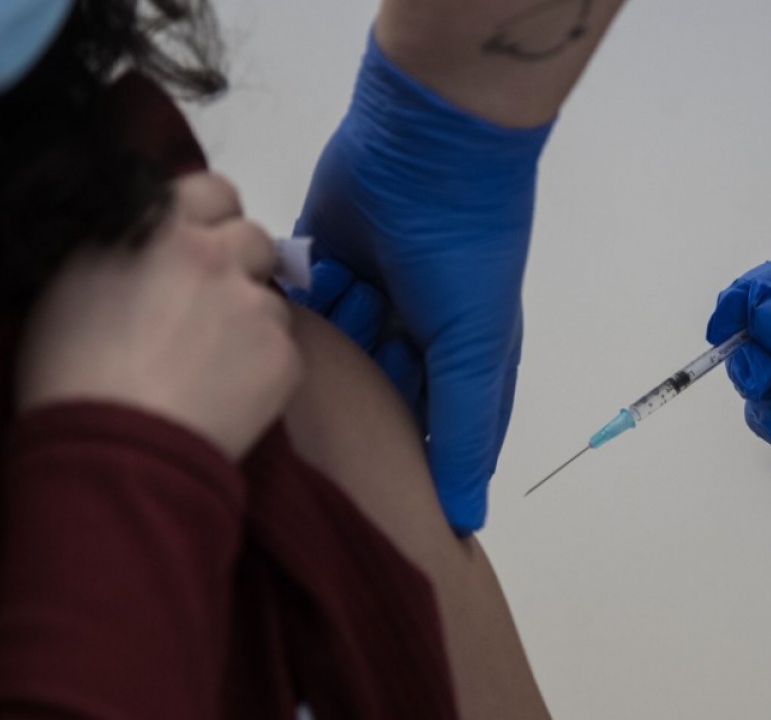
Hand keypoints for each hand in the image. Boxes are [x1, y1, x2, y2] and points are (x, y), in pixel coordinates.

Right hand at [18, 173, 301, 460]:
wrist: (114, 453)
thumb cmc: (67, 374)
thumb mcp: (69, 282)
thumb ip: (119, 243)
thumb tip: (144, 236)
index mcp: (160, 225)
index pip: (211, 188)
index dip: (206, 217)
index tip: (194, 245)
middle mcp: (217, 254)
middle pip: (252, 238)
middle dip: (237, 263)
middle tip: (206, 307)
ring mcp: (257, 307)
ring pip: (270, 299)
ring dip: (250, 320)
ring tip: (212, 364)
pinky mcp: (286, 358)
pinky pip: (283, 351)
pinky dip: (263, 369)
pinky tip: (228, 397)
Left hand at [293, 34, 550, 532]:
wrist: (430, 146)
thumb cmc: (464, 256)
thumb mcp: (473, 351)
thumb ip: (462, 435)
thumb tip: (464, 523)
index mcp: (457, 361)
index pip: (430, 433)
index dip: (406, 463)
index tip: (375, 494)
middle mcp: (411, 335)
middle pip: (369, 395)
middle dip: (355, 395)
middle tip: (346, 385)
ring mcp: (366, 296)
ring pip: (330, 351)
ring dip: (334, 336)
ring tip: (351, 300)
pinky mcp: (320, 261)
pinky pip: (298, 302)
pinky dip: (304, 297)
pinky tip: (309, 287)